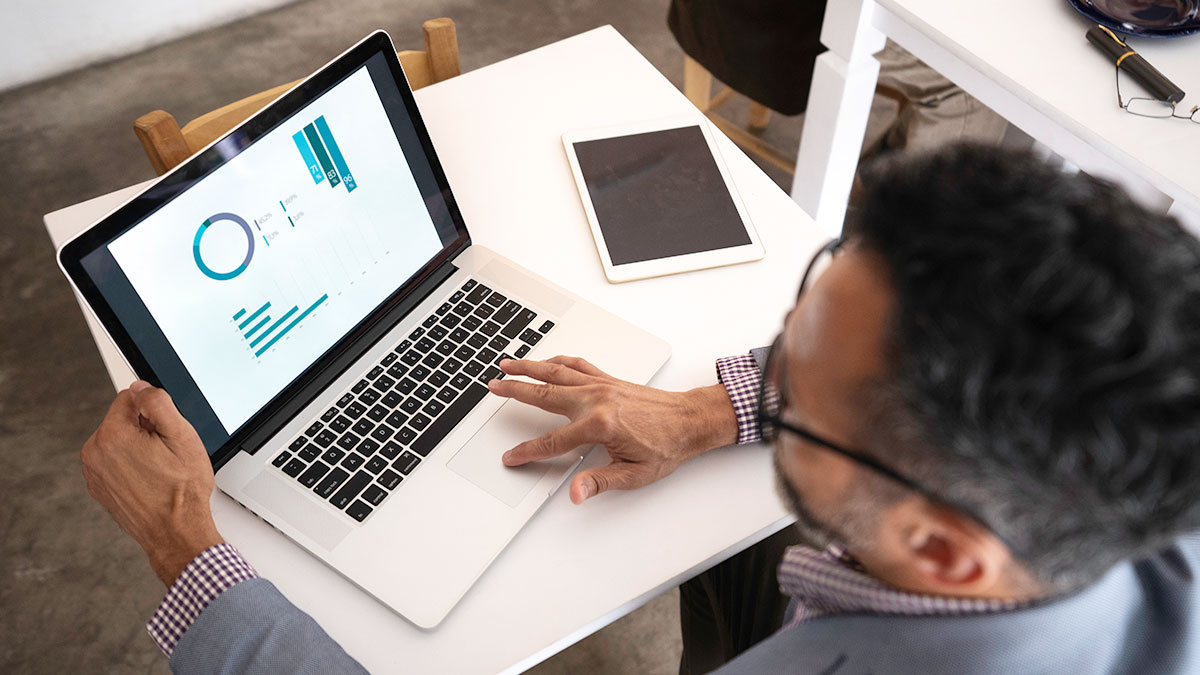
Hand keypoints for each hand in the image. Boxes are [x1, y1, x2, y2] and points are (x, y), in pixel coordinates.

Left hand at [80, 381, 222, 585]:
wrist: (176, 532)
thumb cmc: (182, 491)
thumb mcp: (182, 436)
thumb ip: (158, 402)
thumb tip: (141, 387)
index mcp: (112, 436)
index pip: (130, 397)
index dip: (154, 410)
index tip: (165, 431)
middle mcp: (95, 453)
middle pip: (122, 419)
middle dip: (145, 429)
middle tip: (166, 453)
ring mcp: (94, 473)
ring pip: (119, 440)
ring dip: (138, 447)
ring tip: (159, 469)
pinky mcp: (99, 487)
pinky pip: (115, 462)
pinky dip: (131, 465)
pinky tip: (150, 480)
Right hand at [488, 356, 737, 503]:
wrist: (690, 420)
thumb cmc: (667, 446)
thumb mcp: (634, 474)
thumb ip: (600, 482)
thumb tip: (576, 493)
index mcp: (599, 425)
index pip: (552, 442)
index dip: (528, 451)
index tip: (511, 456)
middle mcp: (596, 399)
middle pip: (544, 394)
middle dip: (515, 390)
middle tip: (493, 387)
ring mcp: (602, 385)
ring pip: (557, 372)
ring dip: (530, 367)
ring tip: (508, 363)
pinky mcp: (609, 379)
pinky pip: (577, 365)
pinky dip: (558, 361)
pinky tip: (547, 362)